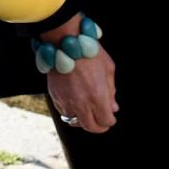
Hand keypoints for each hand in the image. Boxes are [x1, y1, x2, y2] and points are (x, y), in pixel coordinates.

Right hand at [43, 15, 116, 132]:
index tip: (111, 117)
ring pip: (74, 121)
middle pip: (90, 127)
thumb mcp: (108, 68)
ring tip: (87, 112)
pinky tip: (75, 104)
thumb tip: (113, 107)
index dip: (110, 121)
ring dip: (82, 119)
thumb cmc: (89, 51)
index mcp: (97, 96)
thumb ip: (111, 91)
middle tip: (101, 121)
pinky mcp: (55, 96)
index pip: (105, 121)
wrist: (65, 41)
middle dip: (98, 127)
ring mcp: (66, 101)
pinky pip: (63, 112)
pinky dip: (70, 112)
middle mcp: (81, 103)